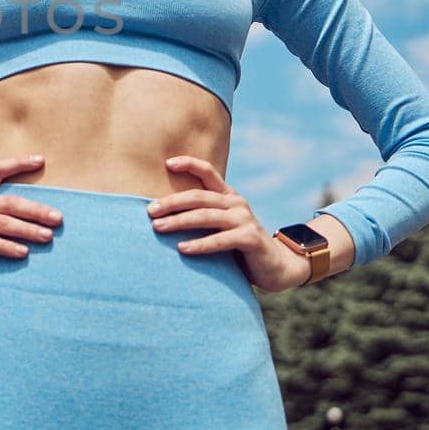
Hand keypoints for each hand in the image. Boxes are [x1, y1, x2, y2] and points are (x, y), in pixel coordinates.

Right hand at [0, 155, 62, 278]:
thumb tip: (30, 214)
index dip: (19, 162)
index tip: (42, 160)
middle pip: (9, 202)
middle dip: (36, 210)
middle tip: (59, 218)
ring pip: (1, 223)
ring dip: (27, 230)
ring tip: (48, 237)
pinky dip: (6, 247)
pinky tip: (22, 253)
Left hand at [152, 156, 310, 293]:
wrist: (279, 266)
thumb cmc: (241, 247)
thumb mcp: (222, 227)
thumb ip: (203, 217)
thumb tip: (162, 217)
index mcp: (229, 196)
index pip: (208, 172)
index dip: (189, 164)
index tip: (167, 163)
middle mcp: (236, 203)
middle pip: (199, 196)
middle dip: (172, 202)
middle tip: (150, 211)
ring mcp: (244, 220)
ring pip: (206, 216)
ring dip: (179, 221)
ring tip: (157, 227)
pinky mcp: (250, 239)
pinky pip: (220, 240)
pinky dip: (200, 244)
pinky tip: (182, 249)